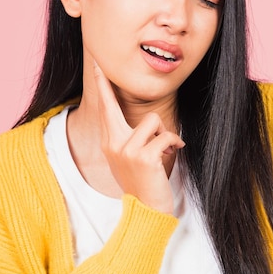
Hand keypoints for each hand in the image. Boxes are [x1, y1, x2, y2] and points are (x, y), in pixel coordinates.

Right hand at [94, 64, 184, 212]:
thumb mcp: (130, 159)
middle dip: (105, 84)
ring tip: (163, 148)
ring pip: (152, 120)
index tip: (98, 68)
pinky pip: (166, 135)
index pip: (105, 111)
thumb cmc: (143, 182)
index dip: (102, 88)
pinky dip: (174, 142)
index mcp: (110, 143)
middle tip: (100, 64)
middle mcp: (113, 144)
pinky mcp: (144, 156)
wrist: (147, 209)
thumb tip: (148, 123)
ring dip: (164, 133)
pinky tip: (174, 152)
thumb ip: (131, 139)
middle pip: (111, 106)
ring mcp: (126, 150)